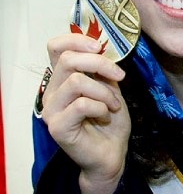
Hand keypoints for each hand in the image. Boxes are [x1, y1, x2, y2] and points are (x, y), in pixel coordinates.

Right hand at [42, 33, 129, 193]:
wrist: (112, 153)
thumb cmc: (110, 120)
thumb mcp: (110, 88)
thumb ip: (102, 71)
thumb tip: (103, 49)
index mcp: (62, 79)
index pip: (56, 48)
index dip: (77, 40)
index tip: (100, 47)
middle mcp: (52, 92)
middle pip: (69, 60)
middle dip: (100, 64)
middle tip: (119, 77)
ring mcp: (52, 110)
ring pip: (77, 82)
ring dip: (104, 91)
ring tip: (113, 104)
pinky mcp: (58, 127)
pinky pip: (81, 105)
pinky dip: (101, 107)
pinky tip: (105, 115)